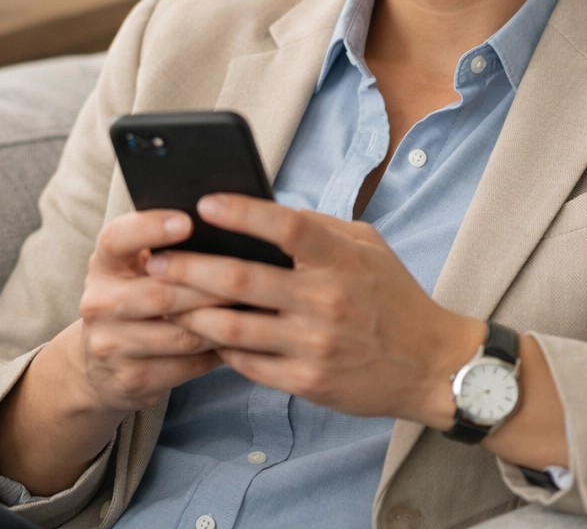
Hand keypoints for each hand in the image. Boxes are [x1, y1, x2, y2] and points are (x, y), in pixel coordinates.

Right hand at [0, 208, 227, 494]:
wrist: (99, 365)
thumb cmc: (135, 295)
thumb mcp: (134, 266)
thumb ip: (165, 247)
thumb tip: (224, 223)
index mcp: (103, 264)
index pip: (117, 239)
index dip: (150, 229)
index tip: (188, 221)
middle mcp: (99, 303)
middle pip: (161, 294)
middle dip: (210, 286)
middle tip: (251, 275)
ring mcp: (111, 346)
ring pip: (180, 334)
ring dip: (222, 323)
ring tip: (256, 309)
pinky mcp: (131, 379)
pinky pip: (186, 366)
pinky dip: (218, 352)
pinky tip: (242, 340)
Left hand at [146, 193, 482, 424]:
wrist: (431, 365)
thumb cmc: (393, 295)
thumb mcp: (367, 245)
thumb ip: (318, 226)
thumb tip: (262, 211)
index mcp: (341, 259)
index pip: (285, 227)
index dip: (242, 212)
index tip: (204, 204)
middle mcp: (325, 300)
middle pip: (241, 280)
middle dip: (188, 268)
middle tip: (154, 259)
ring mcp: (314, 345)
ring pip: (232, 327)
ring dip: (190, 312)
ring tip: (163, 299)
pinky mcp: (308, 382)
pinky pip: (246, 363)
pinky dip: (218, 346)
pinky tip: (200, 333)